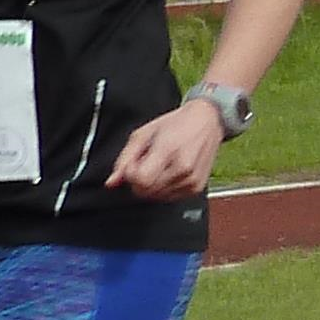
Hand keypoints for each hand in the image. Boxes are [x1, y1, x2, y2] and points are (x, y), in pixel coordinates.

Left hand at [108, 99, 226, 198]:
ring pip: (156, 197)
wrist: (207, 121)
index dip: (131, 175)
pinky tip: (168, 173)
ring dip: (152, 185)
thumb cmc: (175, 124)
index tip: (134, 164)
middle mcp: (182, 168)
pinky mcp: (196, 187)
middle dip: (139, 181)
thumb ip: (125, 159)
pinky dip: (164, 189)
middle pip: (146, 191)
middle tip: (146, 164)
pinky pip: (169, 198)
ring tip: (159, 166)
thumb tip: (112, 182)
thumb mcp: (144, 134)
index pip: (140, 180)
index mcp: (168, 150)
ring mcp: (191, 180)